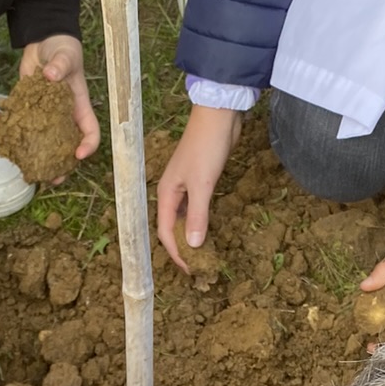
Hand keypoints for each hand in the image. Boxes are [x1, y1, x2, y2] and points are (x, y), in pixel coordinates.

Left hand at [19, 34, 99, 164]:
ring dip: (40, 159)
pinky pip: (27, 129)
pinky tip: (11, 153)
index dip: (88, 145)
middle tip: (53, 178)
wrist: (42, 41)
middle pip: (68, 145)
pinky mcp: (30, 111)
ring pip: (47, 143)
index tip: (78, 154)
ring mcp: (47, 115)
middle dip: (63, 164)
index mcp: (79, 105)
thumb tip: (51, 75)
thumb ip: (60, 65)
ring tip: (32, 173)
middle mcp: (65, 115)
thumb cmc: (62, 48)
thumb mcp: (65, 54)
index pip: (90, 130)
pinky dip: (20, 141)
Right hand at [157, 105, 241, 266]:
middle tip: (198, 264)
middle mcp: (172, 192)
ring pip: (184, 217)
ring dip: (191, 234)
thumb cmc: (206, 149)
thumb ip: (198, 215)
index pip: (166, 232)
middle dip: (182, 246)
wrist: (218, 116)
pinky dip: (200, 220)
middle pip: (172, 226)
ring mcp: (185, 185)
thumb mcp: (202, 185)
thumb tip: (194, 245)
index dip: (177, 252)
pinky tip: (209, 228)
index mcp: (166, 194)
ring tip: (203, 252)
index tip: (190, 269)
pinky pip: (196, 207)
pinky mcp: (200, 180)